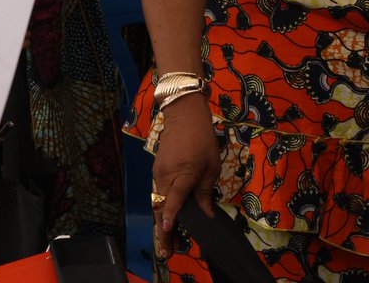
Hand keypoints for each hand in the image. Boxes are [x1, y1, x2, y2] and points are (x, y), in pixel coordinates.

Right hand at [150, 95, 219, 259]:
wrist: (183, 116)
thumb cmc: (202, 139)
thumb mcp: (211, 166)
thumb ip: (205, 191)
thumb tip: (206, 213)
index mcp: (182, 175)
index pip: (173, 200)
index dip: (170, 217)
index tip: (167, 231)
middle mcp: (165, 176)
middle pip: (160, 207)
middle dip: (163, 230)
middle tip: (168, 251)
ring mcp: (158, 174)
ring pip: (157, 202)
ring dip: (161, 222)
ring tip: (169, 241)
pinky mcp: (157, 171)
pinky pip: (158, 193)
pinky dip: (161, 208)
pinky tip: (168, 219)